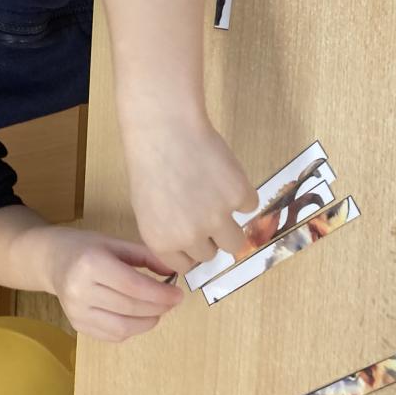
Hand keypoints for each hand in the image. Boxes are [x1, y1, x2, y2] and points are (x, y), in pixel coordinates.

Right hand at [36, 226, 183, 341]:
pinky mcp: (77, 325)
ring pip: (123, 327)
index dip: (160, 294)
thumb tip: (174, 270)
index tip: (178, 294)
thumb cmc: (84, 247)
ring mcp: (76, 311)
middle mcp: (80, 290)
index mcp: (90, 263)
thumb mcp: (114, 243)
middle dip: (159, 307)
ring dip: (148, 321)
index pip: (133, 286)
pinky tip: (140, 317)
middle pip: (130, 307)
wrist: (51, 260)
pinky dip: (132, 329)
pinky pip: (113, 335)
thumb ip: (145, 256)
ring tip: (159, 310)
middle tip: (173, 301)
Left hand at [124, 119, 254, 274]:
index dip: (190, 249)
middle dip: (209, 236)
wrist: (166, 129)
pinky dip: (240, 194)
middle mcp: (190, 236)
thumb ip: (168, 234)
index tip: (192, 235)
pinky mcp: (238, 196)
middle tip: (202, 209)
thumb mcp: (147, 207)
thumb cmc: (151, 163)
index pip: (186, 265)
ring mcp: (217, 217)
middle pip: (211, 254)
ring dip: (228, 223)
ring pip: (234, 240)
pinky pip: (248, 206)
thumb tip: (190, 251)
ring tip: (214, 197)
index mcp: (162, 241)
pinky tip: (221, 175)